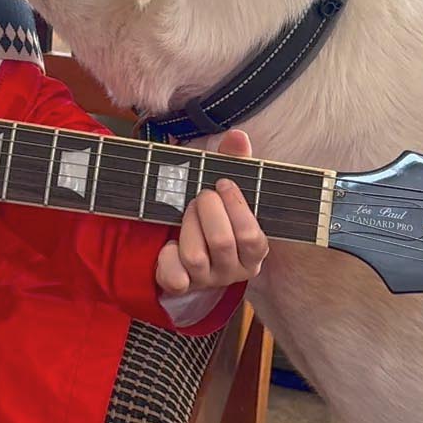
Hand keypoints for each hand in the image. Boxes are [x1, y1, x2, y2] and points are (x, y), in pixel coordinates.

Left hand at [154, 129, 269, 295]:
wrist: (191, 251)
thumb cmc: (216, 215)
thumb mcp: (227, 191)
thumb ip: (235, 164)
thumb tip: (238, 136)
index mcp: (254, 251)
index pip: (252, 237)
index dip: (236, 206)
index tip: (222, 183)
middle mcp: (235, 271)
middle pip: (222, 243)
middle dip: (207, 210)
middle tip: (201, 195)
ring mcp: (208, 281)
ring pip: (195, 257)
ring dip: (187, 226)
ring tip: (187, 211)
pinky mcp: (183, 286)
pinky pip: (175, 277)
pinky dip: (168, 256)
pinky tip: (171, 243)